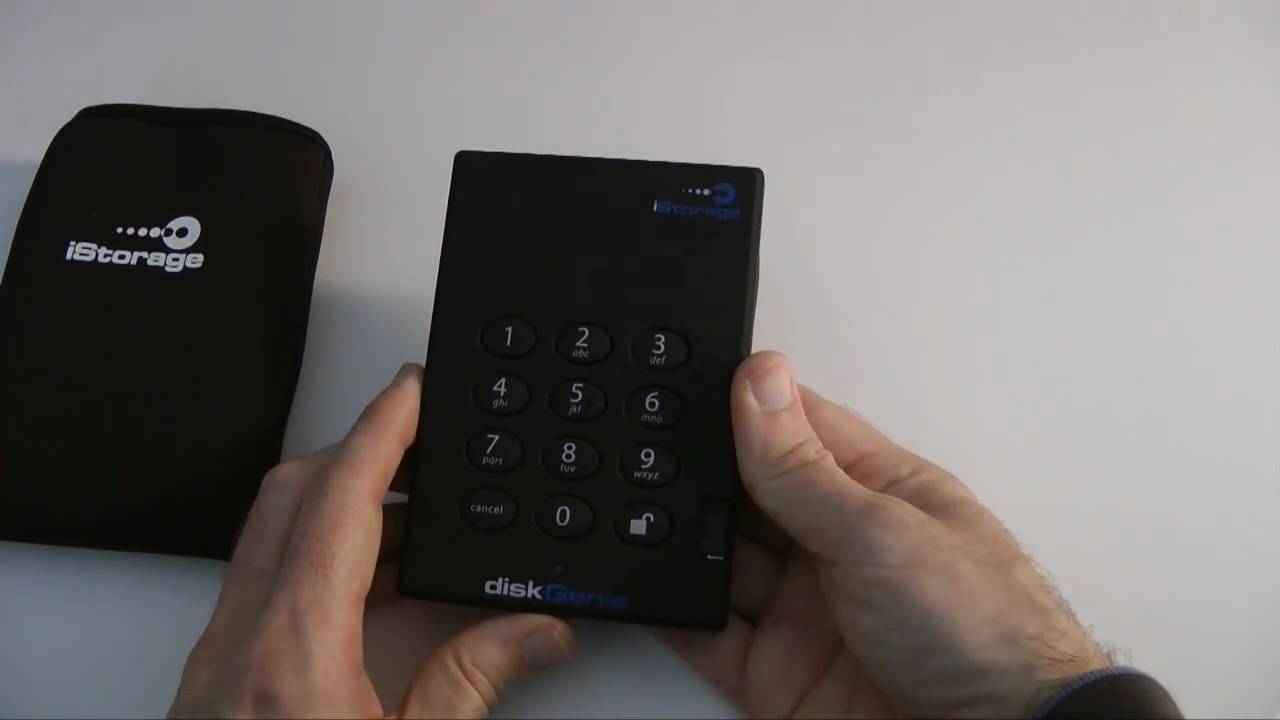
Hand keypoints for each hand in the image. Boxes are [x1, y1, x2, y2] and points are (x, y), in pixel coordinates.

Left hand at [170, 365, 574, 718]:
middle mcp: (243, 638)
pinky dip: (326, 554)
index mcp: (295, 650)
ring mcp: (222, 653)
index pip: (340, 500)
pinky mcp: (218, 674)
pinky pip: (269, 577)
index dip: (382, 431)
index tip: (416, 389)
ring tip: (423, 518)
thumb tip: (540, 630)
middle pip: (293, 495)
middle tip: (427, 441)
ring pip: (275, 532)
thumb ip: (475, 683)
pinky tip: (381, 585)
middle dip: (363, 451)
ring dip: (347, 505)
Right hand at [663, 352, 1109, 717]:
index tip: (680, 379)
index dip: (743, 404)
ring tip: (630, 508)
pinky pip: (708, 634)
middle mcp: (836, 546)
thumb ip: (803, 466)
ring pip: (721, 559)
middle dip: (701, 471)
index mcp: (878, 493)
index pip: (797, 428)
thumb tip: (760, 378)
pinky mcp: (774, 672)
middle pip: (750, 493)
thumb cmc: (982, 632)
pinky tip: (641, 581)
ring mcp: (804, 610)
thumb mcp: (880, 531)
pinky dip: (671, 610)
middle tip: (640, 444)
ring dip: (679, 537)